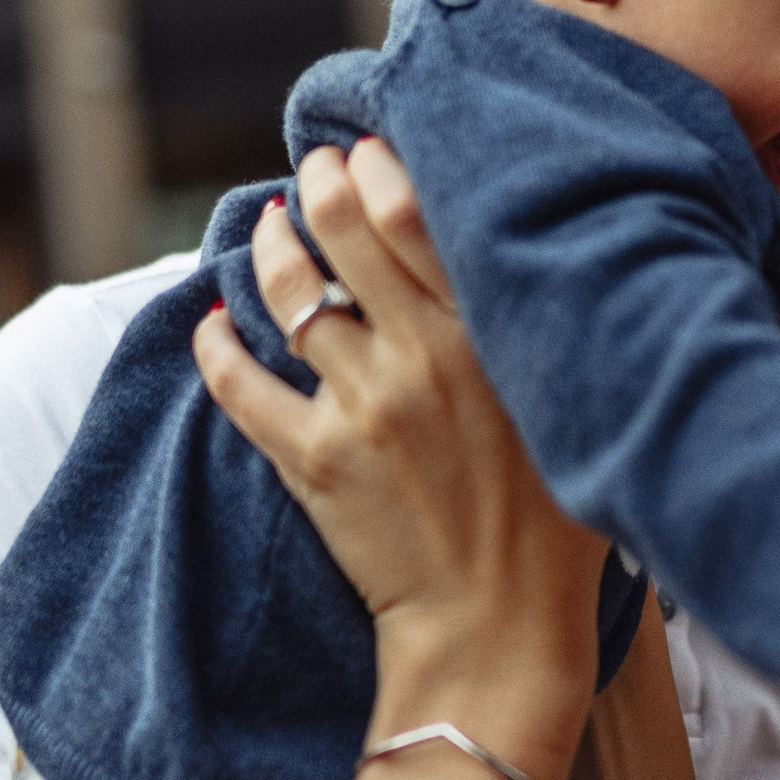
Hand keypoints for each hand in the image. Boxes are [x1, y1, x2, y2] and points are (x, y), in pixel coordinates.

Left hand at [195, 139, 610, 769]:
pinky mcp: (314, 460)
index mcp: (492, 338)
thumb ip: (534, 331)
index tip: (368, 150)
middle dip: (318, 183)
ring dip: (271, 247)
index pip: (419, 214)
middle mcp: (425, 358)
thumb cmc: (554, 522)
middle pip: (344, 231)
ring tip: (270, 228)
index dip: (381, 168)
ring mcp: (364, 407)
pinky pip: (241, 384)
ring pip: (290, 293)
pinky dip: (217, 346)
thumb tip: (508, 257)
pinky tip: (214, 324)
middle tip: (315, 169)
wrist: (500, 629)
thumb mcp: (565, 407)